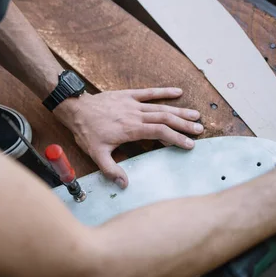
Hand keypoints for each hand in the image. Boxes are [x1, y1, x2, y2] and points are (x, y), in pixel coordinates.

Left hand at [54, 88, 202, 187]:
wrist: (76, 109)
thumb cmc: (86, 132)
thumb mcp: (96, 154)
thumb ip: (111, 170)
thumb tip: (124, 184)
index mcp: (131, 130)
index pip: (160, 133)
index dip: (176, 138)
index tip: (189, 145)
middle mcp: (136, 115)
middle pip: (166, 119)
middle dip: (184, 124)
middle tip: (199, 130)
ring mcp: (133, 104)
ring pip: (161, 107)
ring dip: (179, 111)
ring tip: (196, 115)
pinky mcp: (128, 95)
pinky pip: (149, 92)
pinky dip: (164, 91)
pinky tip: (178, 91)